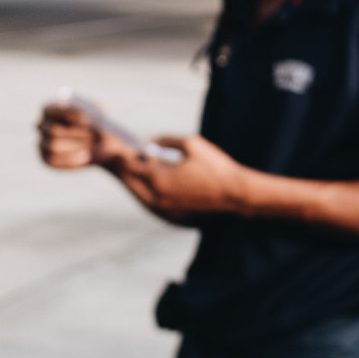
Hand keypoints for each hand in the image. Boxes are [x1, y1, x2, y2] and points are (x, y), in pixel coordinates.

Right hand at [37, 103, 137, 169]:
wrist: (101, 144)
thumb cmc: (98, 123)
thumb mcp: (99, 113)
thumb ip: (95, 112)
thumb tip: (92, 119)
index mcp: (51, 109)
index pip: (48, 109)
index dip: (67, 114)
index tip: (86, 120)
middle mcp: (42, 125)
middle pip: (52, 130)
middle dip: (75, 134)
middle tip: (92, 137)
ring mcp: (42, 142)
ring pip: (53, 146)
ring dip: (76, 146)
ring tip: (91, 145)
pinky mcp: (46, 159)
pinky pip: (54, 160)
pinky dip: (72, 159)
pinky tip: (85, 156)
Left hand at [130, 134, 252, 217]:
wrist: (236, 194)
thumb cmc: (216, 167)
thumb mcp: (192, 144)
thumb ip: (167, 140)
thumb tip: (151, 140)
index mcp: (159, 179)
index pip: (130, 166)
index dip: (124, 155)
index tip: (122, 147)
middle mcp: (157, 198)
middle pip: (130, 183)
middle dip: (126, 170)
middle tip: (124, 158)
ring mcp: (164, 210)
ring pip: (140, 195)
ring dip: (136, 182)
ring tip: (141, 168)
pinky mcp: (172, 217)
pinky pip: (152, 204)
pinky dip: (148, 193)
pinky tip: (154, 183)